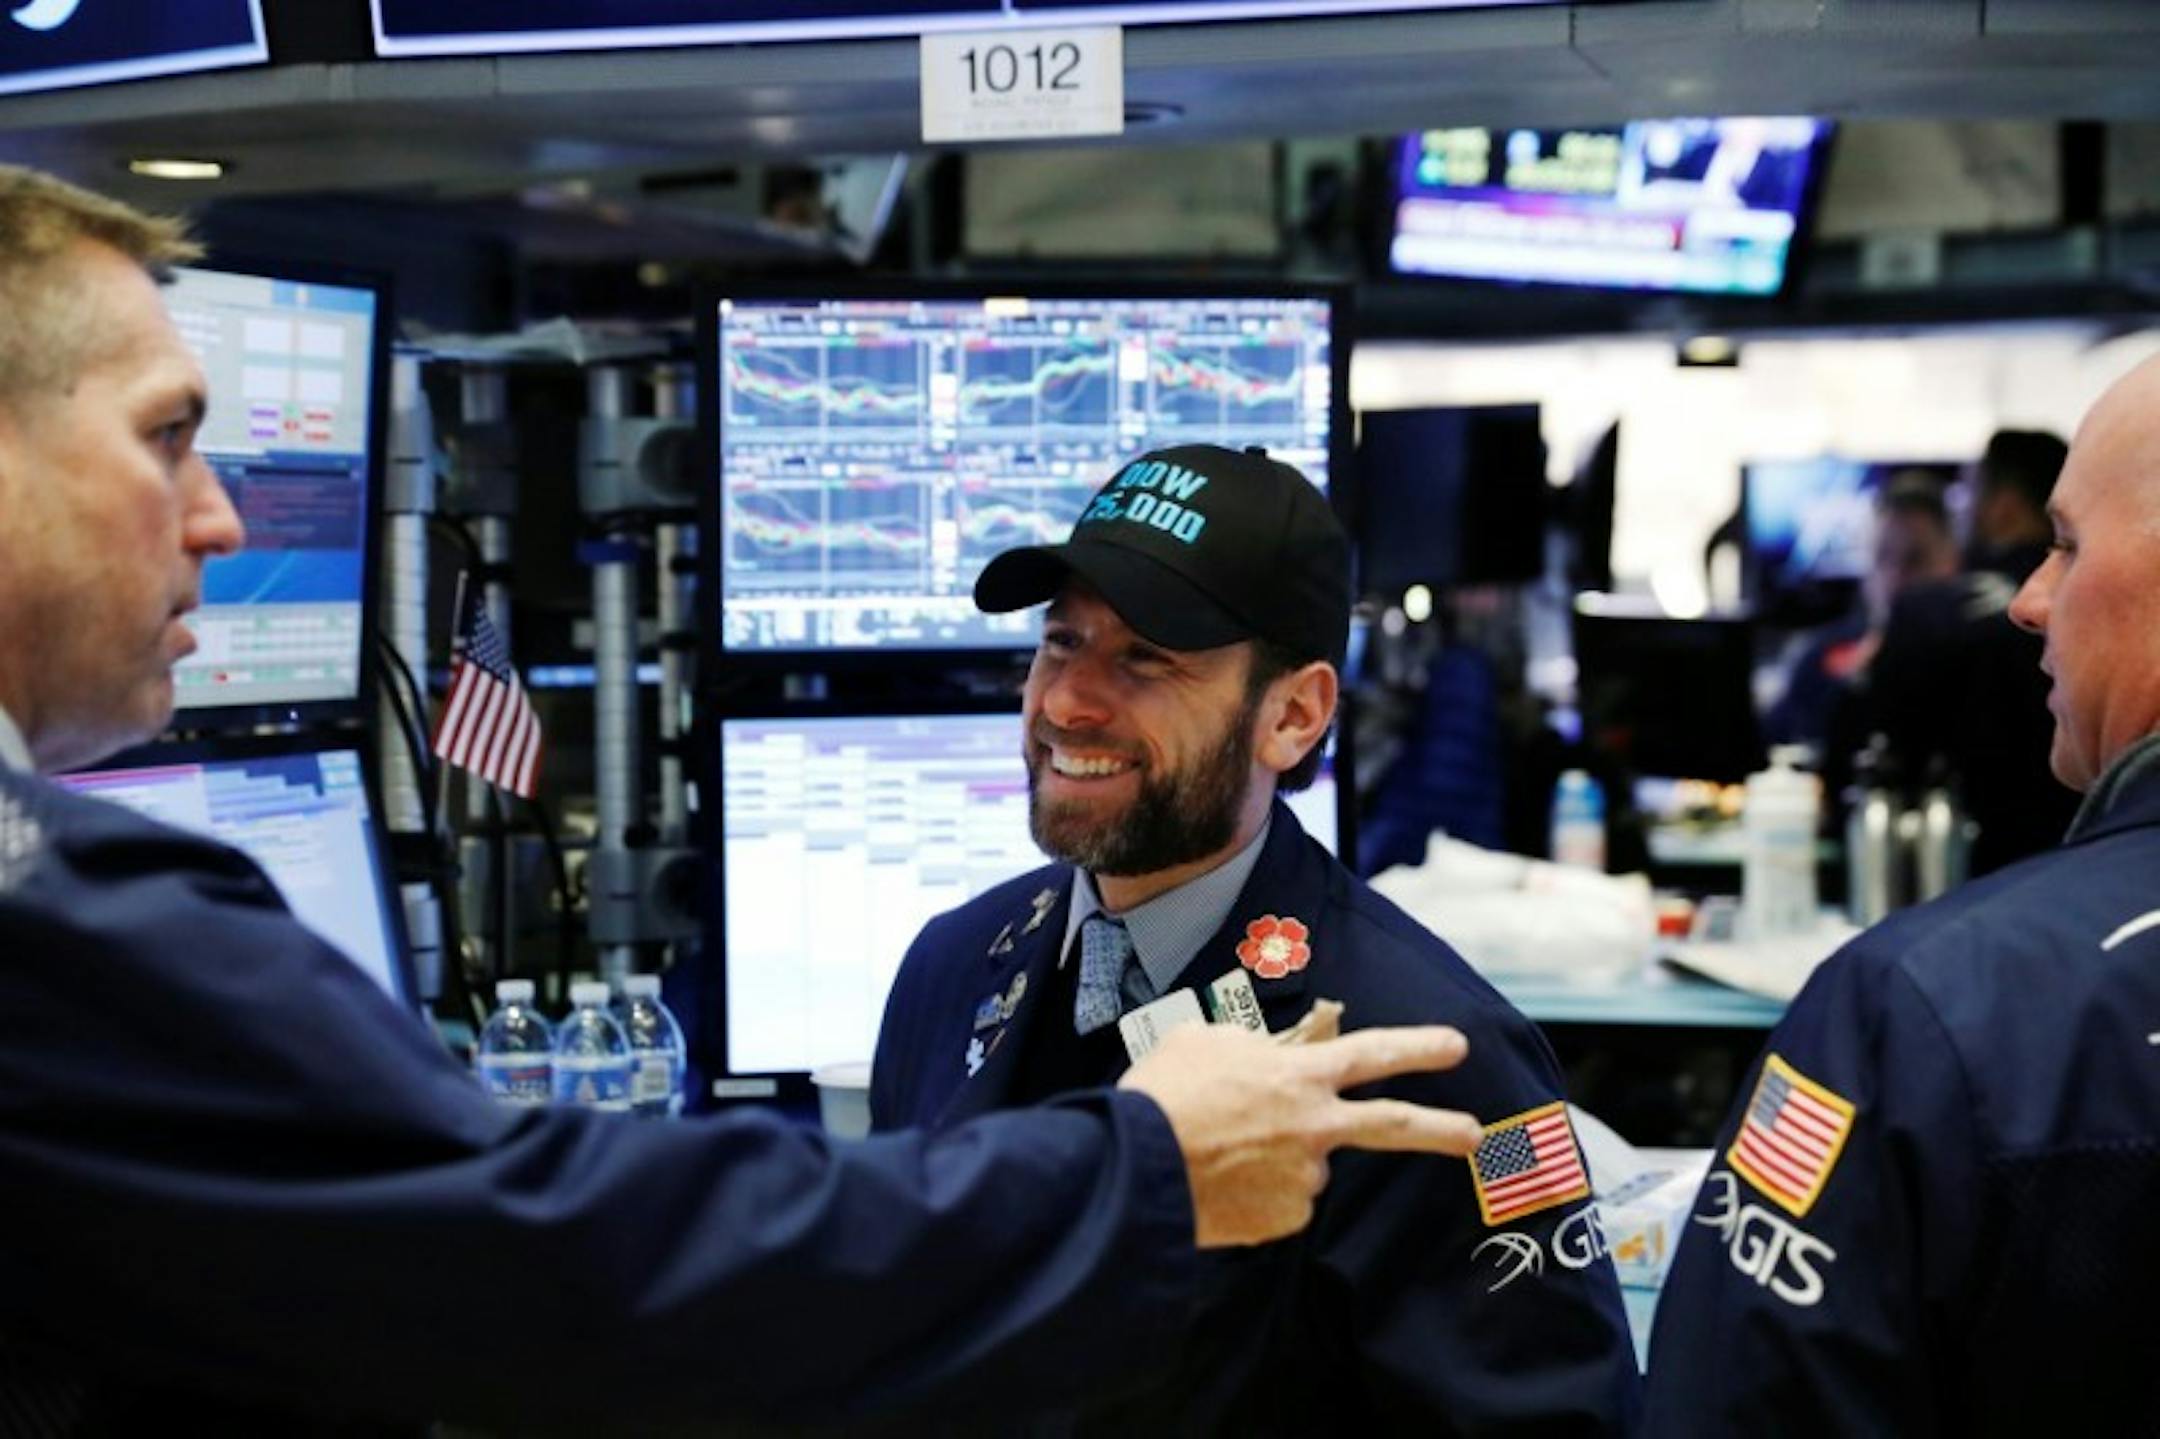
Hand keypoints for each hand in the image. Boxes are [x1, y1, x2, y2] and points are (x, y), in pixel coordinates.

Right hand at [1119, 1024, 1478, 1248]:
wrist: (1137, 1168)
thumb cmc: (1162, 1096)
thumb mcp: (1203, 1042)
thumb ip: (1248, 1046)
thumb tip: (1263, 1055)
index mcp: (1298, 1076)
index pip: (1372, 1052)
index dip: (1417, 1046)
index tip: (1456, 1046)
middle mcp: (1314, 1127)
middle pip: (1391, 1125)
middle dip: (1439, 1128)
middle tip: (1475, 1134)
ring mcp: (1302, 1178)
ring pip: (1305, 1165)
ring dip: (1276, 1159)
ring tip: (1218, 1151)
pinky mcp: (1283, 1219)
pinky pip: (1278, 1202)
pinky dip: (1256, 1193)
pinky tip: (1219, 1182)